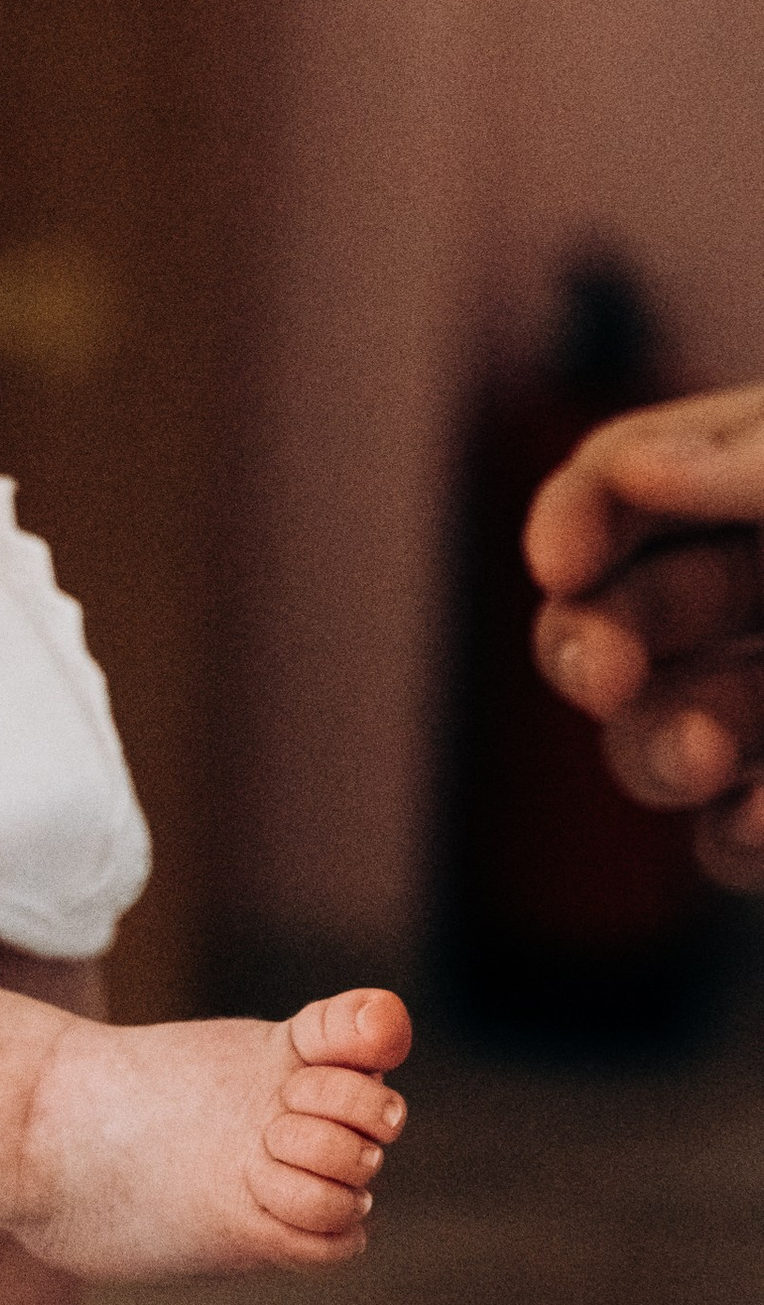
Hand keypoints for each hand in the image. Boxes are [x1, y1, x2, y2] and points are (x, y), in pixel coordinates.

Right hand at [528, 383, 763, 887]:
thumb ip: (750, 465)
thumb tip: (623, 469)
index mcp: (762, 480)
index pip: (629, 480)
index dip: (579, 517)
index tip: (560, 562)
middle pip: (622, 614)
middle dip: (590, 646)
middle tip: (604, 676)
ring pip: (661, 732)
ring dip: (653, 749)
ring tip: (699, 763)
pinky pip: (734, 836)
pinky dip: (734, 838)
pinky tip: (761, 821)